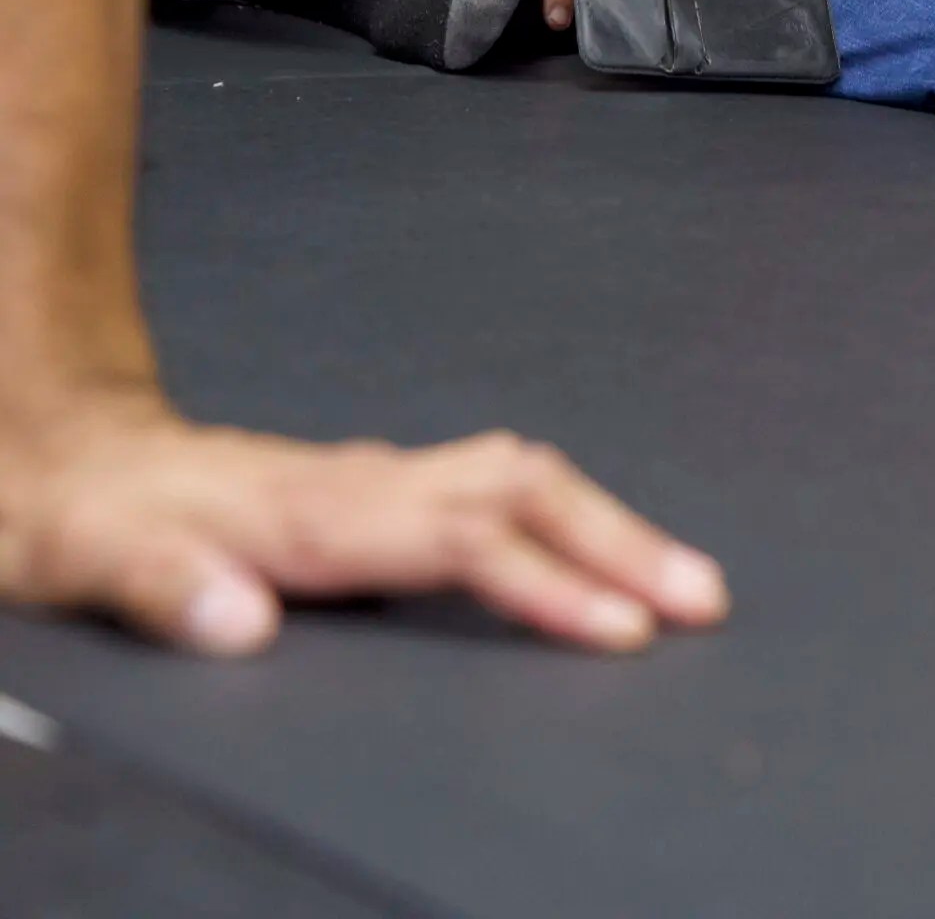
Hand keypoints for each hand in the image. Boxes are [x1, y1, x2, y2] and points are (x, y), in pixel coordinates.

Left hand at [0, 387, 727, 656]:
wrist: (74, 459)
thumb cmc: (91, 522)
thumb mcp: (96, 564)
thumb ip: (166, 589)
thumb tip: (242, 621)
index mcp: (317, 513)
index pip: (464, 541)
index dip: (549, 583)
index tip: (624, 630)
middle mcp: (366, 483)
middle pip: (524, 488)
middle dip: (623, 538)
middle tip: (705, 598)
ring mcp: (380, 479)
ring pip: (521, 475)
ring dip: (608, 520)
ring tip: (685, 578)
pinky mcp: (381, 490)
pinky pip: (499, 487)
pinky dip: (568, 510)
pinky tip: (596, 547)